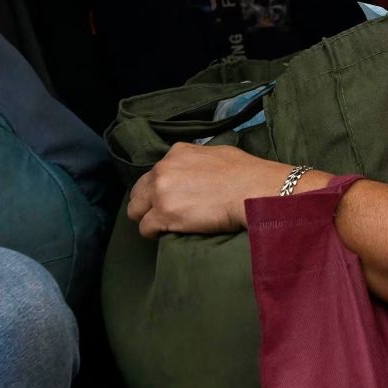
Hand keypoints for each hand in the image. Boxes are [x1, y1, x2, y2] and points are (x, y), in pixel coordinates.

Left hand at [125, 143, 293, 238]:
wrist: (252, 190)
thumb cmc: (245, 173)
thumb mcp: (217, 153)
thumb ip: (198, 160)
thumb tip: (198, 168)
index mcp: (175, 153)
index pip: (155, 173)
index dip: (159, 188)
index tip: (169, 197)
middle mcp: (163, 170)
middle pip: (139, 191)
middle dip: (146, 203)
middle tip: (161, 215)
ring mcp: (161, 192)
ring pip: (135, 210)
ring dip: (146, 218)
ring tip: (162, 226)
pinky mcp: (164, 215)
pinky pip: (145, 228)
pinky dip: (153, 233)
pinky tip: (165, 234)